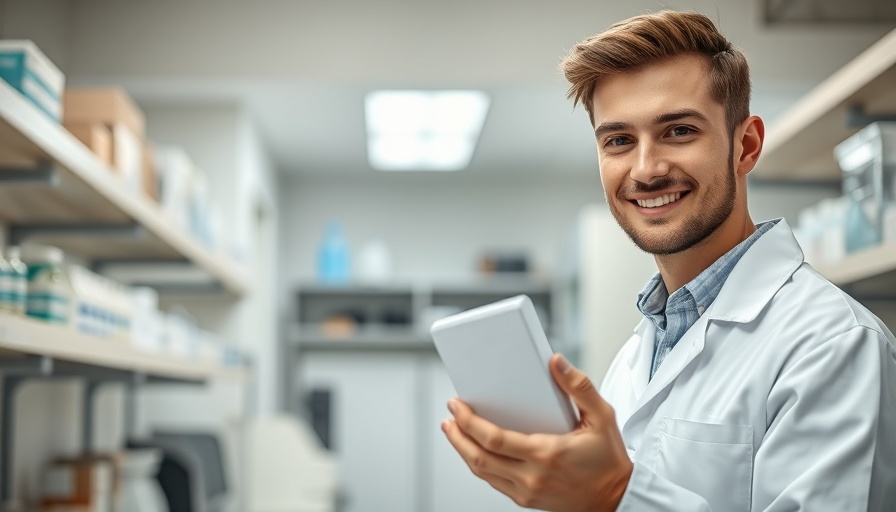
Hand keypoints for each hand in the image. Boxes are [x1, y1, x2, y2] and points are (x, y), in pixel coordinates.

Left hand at [442, 354, 632, 511]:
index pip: (494, 439)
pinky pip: (493, 482)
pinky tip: (475, 449)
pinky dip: (479, 464)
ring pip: (482, 472)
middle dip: (457, 435)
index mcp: (547, 453)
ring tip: (453, 430)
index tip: (457, 405)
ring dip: (463, 450)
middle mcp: (533, 477)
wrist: (617, 499)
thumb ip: (579, 387)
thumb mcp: (602, 417)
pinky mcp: (526, 501)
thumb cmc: (609, 459)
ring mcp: (527, 492)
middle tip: (449, 416)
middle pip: (479, 457)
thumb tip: (556, 362)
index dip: (468, 421)